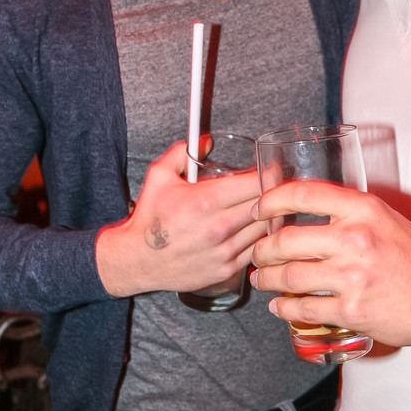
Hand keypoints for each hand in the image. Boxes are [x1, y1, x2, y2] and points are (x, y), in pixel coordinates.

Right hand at [96, 140, 263, 295]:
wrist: (137, 260)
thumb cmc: (150, 217)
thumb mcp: (159, 176)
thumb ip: (183, 152)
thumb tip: (206, 140)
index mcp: (205, 201)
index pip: (255, 184)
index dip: (269, 173)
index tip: (272, 168)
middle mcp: (218, 228)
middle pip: (266, 205)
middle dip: (273, 193)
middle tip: (274, 186)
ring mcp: (224, 252)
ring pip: (266, 229)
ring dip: (269, 216)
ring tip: (266, 207)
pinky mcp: (226, 270)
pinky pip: (256, 250)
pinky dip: (259, 238)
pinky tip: (254, 229)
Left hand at [251, 180, 410, 348]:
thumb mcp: (383, 218)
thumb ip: (346, 212)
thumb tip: (302, 208)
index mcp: (362, 209)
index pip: (302, 194)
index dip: (271, 200)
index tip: (259, 209)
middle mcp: (355, 239)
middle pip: (286, 240)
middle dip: (262, 249)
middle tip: (258, 252)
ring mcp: (353, 277)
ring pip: (288, 277)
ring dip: (267, 279)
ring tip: (262, 278)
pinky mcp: (353, 311)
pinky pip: (304, 309)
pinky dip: (283, 309)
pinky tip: (278, 307)